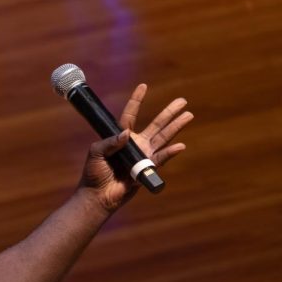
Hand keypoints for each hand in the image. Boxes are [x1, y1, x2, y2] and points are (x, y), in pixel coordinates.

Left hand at [81, 83, 193, 212]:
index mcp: (120, 137)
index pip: (130, 115)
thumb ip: (109, 142)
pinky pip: (161, 159)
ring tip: (189, 115)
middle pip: (155, 124)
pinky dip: (170, 153)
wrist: (98, 195)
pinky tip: (180, 145)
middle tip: (182, 101)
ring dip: (176, 127)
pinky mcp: (147, 169)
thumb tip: (127, 134)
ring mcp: (143, 156)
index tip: (143, 86)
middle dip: (169, 113)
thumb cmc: (93, 174)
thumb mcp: (96, 153)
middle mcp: (135, 144)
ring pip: (163, 138)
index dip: (137, 101)